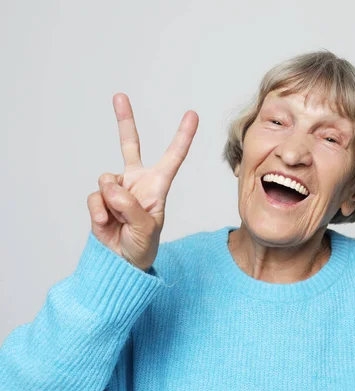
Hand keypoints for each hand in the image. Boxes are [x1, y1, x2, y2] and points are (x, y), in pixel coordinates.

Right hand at [86, 93, 198, 271]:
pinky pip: (94, 197)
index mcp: (158, 185)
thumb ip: (131, 207)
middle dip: (124, 120)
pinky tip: (106, 223)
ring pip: (107, 180)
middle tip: (119, 96)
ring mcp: (116, 189)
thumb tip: (110, 186)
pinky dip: (98, 212)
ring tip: (120, 220)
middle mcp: (136, 181)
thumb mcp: (146, 229)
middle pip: (130, 145)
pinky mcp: (99, 199)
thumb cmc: (143, 245)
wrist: (121, 262)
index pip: (173, 157)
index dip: (182, 136)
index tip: (192, 114)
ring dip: (112, 203)